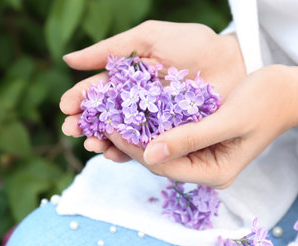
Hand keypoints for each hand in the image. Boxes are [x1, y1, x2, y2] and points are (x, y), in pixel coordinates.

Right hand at [60, 20, 244, 161]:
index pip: (99, 91)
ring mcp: (153, 121)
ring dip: (103, 141)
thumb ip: (110, 49)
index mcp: (129, 78)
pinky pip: (145, 147)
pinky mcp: (169, 136)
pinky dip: (128, 152)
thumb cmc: (191, 44)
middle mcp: (137, 102)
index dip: (81, 99)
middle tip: (72, 130)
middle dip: (87, 124)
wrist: (231, 60)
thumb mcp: (148, 39)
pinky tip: (114, 154)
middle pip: (106, 116)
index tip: (66, 107)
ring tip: (92, 145)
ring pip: (122, 135)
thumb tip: (68, 61)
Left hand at [107, 65, 297, 188]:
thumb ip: (191, 138)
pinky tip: (134, 116)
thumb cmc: (265, 103)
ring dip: (137, 136)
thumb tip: (149, 154)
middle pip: (159, 161)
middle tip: (106, 121)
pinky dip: (152, 128)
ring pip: (161, 151)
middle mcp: (206, 170)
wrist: (289, 93)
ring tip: (112, 120)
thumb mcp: (228, 120)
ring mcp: (203, 158)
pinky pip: (170, 139)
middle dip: (131, 143)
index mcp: (215, 173)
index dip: (135, 148)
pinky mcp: (201, 143)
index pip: (165, 166)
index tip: (112, 128)